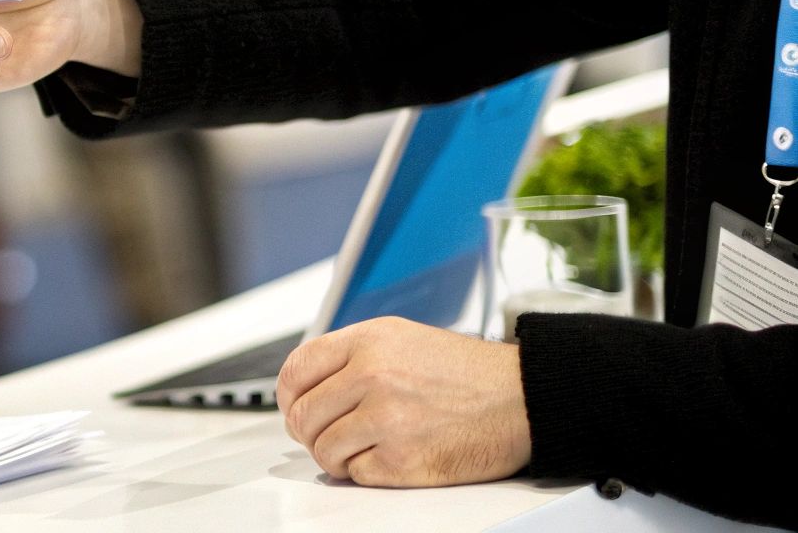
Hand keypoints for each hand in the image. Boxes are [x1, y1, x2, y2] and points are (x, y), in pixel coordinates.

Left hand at [277, 317, 530, 487]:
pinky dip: (364, 472)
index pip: (295, 370)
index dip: (288, 395)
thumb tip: (304, 387)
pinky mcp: (403, 460)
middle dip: (309, 431)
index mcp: (368, 340)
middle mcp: (372, 375)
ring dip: (335, 455)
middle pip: (302, 415)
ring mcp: (387, 418)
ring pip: (323, 449)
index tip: (295, 406)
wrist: (524, 398)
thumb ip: (351, 355)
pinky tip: (386, 458)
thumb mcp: (401, 338)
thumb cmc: (467, 372)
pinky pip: (355, 474)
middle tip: (327, 434)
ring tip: (359, 448)